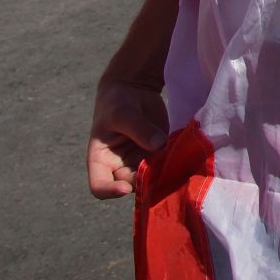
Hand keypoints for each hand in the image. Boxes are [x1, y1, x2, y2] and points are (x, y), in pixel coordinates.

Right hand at [86, 77, 166, 198]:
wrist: (132, 89)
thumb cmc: (117, 102)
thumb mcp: (123, 113)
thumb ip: (138, 129)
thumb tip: (158, 144)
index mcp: (101, 160)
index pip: (99, 186)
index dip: (111, 191)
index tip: (125, 187)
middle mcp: (119, 167)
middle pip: (130, 185)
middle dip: (143, 182)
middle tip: (157, 171)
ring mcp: (140, 161)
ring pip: (149, 179)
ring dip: (160, 175)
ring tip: (170, 162)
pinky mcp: (157, 153)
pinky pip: (164, 166)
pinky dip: (172, 165)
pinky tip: (180, 157)